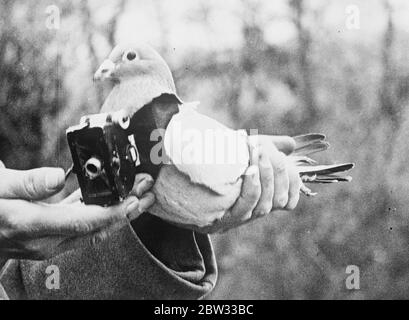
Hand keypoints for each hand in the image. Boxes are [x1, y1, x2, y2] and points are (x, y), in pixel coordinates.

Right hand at [0, 161, 154, 259]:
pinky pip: (81, 223)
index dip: (113, 213)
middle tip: (149, 192)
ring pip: (93, 228)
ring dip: (119, 211)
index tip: (135, 200)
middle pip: (97, 228)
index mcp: (33, 225)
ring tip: (139, 193)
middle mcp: (46, 239)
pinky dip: (100, 210)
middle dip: (127, 211)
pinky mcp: (50, 235)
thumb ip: (25, 183)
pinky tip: (109, 196)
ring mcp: (50, 241)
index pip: (84, 223)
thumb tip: (58, 177)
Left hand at [199, 135, 300, 233]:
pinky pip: (242, 208)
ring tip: (259, 151)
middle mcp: (249, 215)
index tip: (285, 157)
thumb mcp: (242, 154)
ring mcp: (234, 221)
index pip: (288, 201)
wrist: (177, 176)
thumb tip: (290, 144)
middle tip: (266, 148)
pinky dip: (250, 187)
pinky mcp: (218, 224)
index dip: (293, 182)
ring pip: (263, 205)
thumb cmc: (214, 165)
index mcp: (258, 202)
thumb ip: (268, 149)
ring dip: (264, 176)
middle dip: (277, 172)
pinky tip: (249, 170)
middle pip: (278, 201)